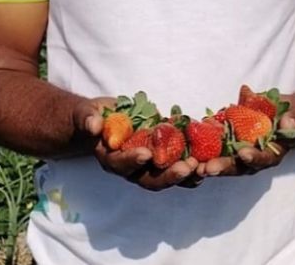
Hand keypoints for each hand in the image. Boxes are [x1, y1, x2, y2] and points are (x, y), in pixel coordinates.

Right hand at [78, 96, 198, 190]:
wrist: (104, 120)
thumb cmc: (94, 118)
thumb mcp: (87, 114)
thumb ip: (88, 119)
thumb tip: (93, 125)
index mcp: (111, 159)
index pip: (121, 164)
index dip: (133, 160)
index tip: (146, 154)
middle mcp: (131, 169)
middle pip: (149, 180)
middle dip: (168, 175)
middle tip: (186, 167)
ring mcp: (148, 167)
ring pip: (167, 178)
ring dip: (186, 175)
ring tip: (202, 168)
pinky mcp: (163, 160)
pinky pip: (178, 167)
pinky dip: (193, 166)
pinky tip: (208, 161)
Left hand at [195, 111, 294, 177]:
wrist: (283, 114)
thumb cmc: (292, 116)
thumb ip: (293, 119)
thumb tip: (288, 121)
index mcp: (273, 154)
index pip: (264, 159)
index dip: (254, 157)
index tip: (243, 154)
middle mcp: (254, 158)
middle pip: (239, 166)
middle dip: (223, 167)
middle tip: (208, 168)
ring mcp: (239, 153)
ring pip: (223, 161)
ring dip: (208, 164)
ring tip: (194, 166)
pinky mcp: (228, 145)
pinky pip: (214, 147)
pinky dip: (202, 147)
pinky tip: (189, 144)